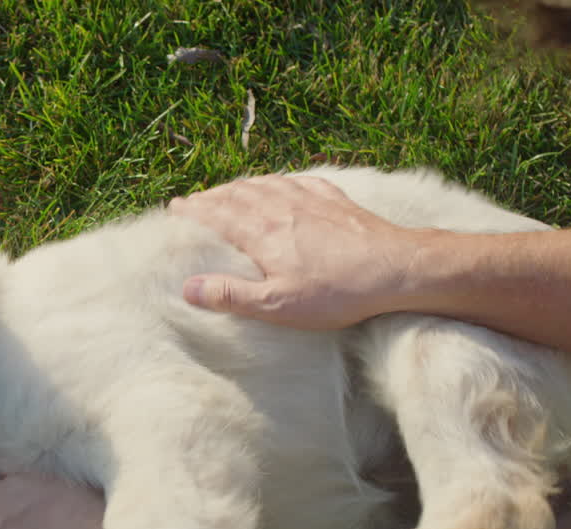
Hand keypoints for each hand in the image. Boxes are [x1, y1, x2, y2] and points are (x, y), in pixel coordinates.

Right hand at [172, 175, 424, 329]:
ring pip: (265, 184)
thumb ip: (231, 295)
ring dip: (240, 186)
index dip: (193, 211)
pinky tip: (280, 182)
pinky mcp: (334, 201)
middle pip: (236, 194)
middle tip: (194, 201)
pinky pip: (298, 181)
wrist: (396, 269)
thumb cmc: (336, 292)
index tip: (174, 208)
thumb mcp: (277, 305)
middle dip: (211, 196)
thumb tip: (188, 287)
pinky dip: (278, 180)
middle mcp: (280, 207)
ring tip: (227, 190)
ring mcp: (309, 200)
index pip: (216, 214)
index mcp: (261, 232)